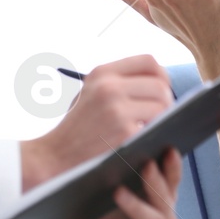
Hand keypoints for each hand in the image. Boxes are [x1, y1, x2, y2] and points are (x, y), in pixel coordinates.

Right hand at [21, 55, 172, 189]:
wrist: (53, 157)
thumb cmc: (76, 128)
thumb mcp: (89, 93)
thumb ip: (118, 82)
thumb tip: (158, 80)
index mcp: (102, 73)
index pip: (148, 61)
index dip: (161, 75)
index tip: (161, 89)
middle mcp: (109, 86)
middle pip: (160, 84)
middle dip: (166, 100)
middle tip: (161, 115)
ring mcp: (117, 109)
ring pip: (163, 105)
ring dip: (163, 118)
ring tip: (150, 127)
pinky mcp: (124, 131)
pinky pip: (155, 127)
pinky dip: (153, 134)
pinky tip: (143, 141)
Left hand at [61, 150, 181, 218]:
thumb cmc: (97, 206)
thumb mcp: (110, 182)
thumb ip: (125, 165)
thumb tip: (130, 133)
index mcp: (160, 196)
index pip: (173, 179)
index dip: (173, 166)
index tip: (168, 149)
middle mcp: (164, 217)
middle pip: (167, 200)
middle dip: (155, 182)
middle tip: (144, 165)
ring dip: (138, 207)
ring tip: (118, 193)